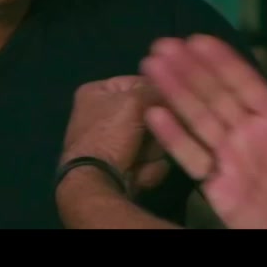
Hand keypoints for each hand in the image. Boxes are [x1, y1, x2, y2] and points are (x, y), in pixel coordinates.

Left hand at [60, 76, 170, 195]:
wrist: (97, 183)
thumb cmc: (110, 135)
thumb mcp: (134, 102)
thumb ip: (155, 90)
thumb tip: (171, 92)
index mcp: (95, 92)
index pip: (138, 82)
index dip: (156, 94)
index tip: (170, 104)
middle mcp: (100, 114)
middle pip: (147, 115)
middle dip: (154, 130)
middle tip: (151, 136)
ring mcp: (110, 142)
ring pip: (151, 140)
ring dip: (151, 151)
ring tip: (140, 158)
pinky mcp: (120, 166)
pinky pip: (146, 161)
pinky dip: (146, 168)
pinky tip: (138, 172)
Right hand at [141, 35, 266, 228]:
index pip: (244, 83)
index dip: (221, 61)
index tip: (197, 39)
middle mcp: (247, 133)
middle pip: (213, 95)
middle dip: (188, 69)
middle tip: (163, 44)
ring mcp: (230, 158)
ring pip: (197, 118)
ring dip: (175, 91)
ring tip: (152, 66)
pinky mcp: (217, 186)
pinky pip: (192, 158)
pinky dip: (173, 137)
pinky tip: (155, 115)